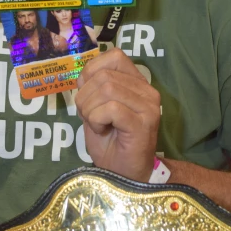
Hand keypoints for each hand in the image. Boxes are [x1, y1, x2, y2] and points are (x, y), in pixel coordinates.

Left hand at [75, 48, 159, 181]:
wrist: (123, 175)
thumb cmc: (110, 142)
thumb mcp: (95, 108)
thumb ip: (92, 87)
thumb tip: (82, 73)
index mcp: (137, 82)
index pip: (114, 56)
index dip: (92, 71)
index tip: (87, 93)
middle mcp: (147, 90)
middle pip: (105, 75)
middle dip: (86, 96)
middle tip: (89, 116)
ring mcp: (148, 107)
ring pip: (107, 89)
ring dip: (90, 109)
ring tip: (97, 125)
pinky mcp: (143, 123)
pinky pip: (111, 108)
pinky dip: (97, 119)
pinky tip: (102, 131)